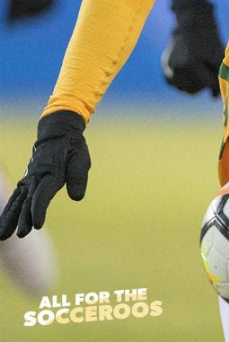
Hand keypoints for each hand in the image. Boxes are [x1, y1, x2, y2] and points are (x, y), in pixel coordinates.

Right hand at [0, 110, 89, 238]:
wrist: (57, 132)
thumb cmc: (71, 147)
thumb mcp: (81, 157)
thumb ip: (78, 177)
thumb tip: (77, 197)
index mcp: (52, 172)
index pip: (43, 194)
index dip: (39, 210)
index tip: (36, 225)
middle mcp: (37, 177)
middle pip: (28, 201)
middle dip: (23, 218)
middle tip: (20, 235)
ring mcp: (29, 179)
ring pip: (18, 201)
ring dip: (10, 218)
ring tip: (2, 236)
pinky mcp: (26, 180)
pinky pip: (15, 197)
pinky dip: (8, 210)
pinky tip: (3, 224)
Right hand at [161, 2, 223, 96]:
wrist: (192, 22)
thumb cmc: (209, 39)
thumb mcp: (217, 56)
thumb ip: (217, 78)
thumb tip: (214, 99)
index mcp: (191, 63)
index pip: (207, 85)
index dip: (215, 82)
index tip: (218, 75)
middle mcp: (176, 67)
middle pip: (194, 90)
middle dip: (204, 83)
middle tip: (209, 69)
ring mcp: (168, 68)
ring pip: (184, 89)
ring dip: (194, 84)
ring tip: (201, 68)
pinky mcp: (165, 67)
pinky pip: (176, 84)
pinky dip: (185, 81)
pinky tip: (192, 70)